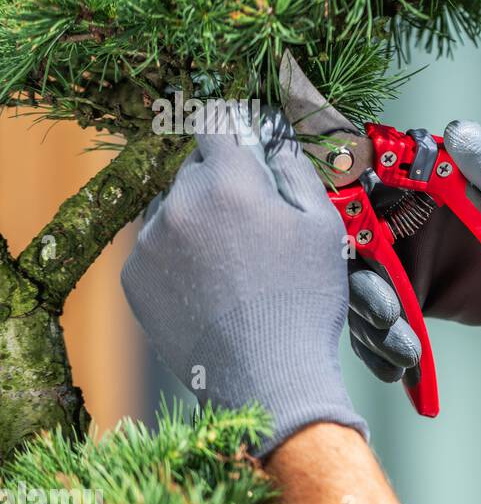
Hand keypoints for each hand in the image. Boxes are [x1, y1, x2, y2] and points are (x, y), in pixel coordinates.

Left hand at [122, 109, 366, 456]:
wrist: (267, 377)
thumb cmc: (303, 302)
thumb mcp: (323, 228)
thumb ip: (296, 172)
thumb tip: (275, 143)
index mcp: (227, 182)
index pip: (217, 126)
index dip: (233, 131)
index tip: (244, 141)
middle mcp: (178, 204)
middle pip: (193, 170)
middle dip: (221, 183)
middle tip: (253, 220)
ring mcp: (149, 243)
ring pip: (171, 209)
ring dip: (196, 219)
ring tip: (232, 260)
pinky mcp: (135, 280)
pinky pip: (155, 249)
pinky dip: (178, 257)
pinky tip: (212, 285)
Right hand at [348, 120, 480, 387]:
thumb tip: (457, 132)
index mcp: (436, 179)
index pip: (372, 179)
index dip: (347, 203)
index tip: (351, 235)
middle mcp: (412, 215)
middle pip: (354, 241)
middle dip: (359, 281)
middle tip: (387, 313)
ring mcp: (410, 258)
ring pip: (362, 286)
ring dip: (369, 321)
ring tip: (403, 351)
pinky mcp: (416, 298)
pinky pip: (383, 320)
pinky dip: (379, 347)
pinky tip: (399, 367)